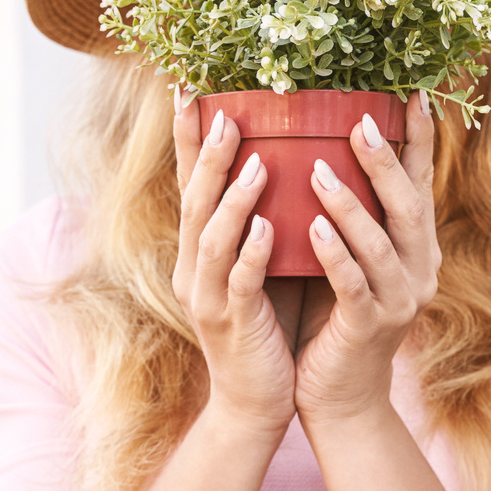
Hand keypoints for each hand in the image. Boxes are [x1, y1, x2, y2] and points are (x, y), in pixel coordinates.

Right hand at [172, 100, 296, 432]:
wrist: (259, 400)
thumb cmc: (271, 324)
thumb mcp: (267, 264)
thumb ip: (270, 220)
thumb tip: (302, 163)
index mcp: (201, 248)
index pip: (191, 183)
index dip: (188, 139)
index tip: (189, 90)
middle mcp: (193, 266)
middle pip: (193, 200)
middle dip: (207, 154)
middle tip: (223, 110)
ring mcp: (207, 296)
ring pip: (212, 237)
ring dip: (232, 196)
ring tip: (256, 159)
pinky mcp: (230, 324)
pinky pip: (238, 283)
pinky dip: (250, 253)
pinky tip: (266, 228)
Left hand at [295, 93, 440, 424]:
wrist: (340, 397)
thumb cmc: (332, 319)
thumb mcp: (346, 260)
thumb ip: (346, 216)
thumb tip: (316, 149)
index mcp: (416, 249)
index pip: (421, 184)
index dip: (420, 141)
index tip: (413, 95)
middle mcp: (418, 271)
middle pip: (409, 206)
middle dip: (385, 162)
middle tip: (358, 122)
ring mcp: (399, 301)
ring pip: (380, 243)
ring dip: (349, 203)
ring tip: (316, 169)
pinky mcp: (369, 327)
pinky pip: (353, 283)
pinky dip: (334, 252)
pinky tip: (310, 225)